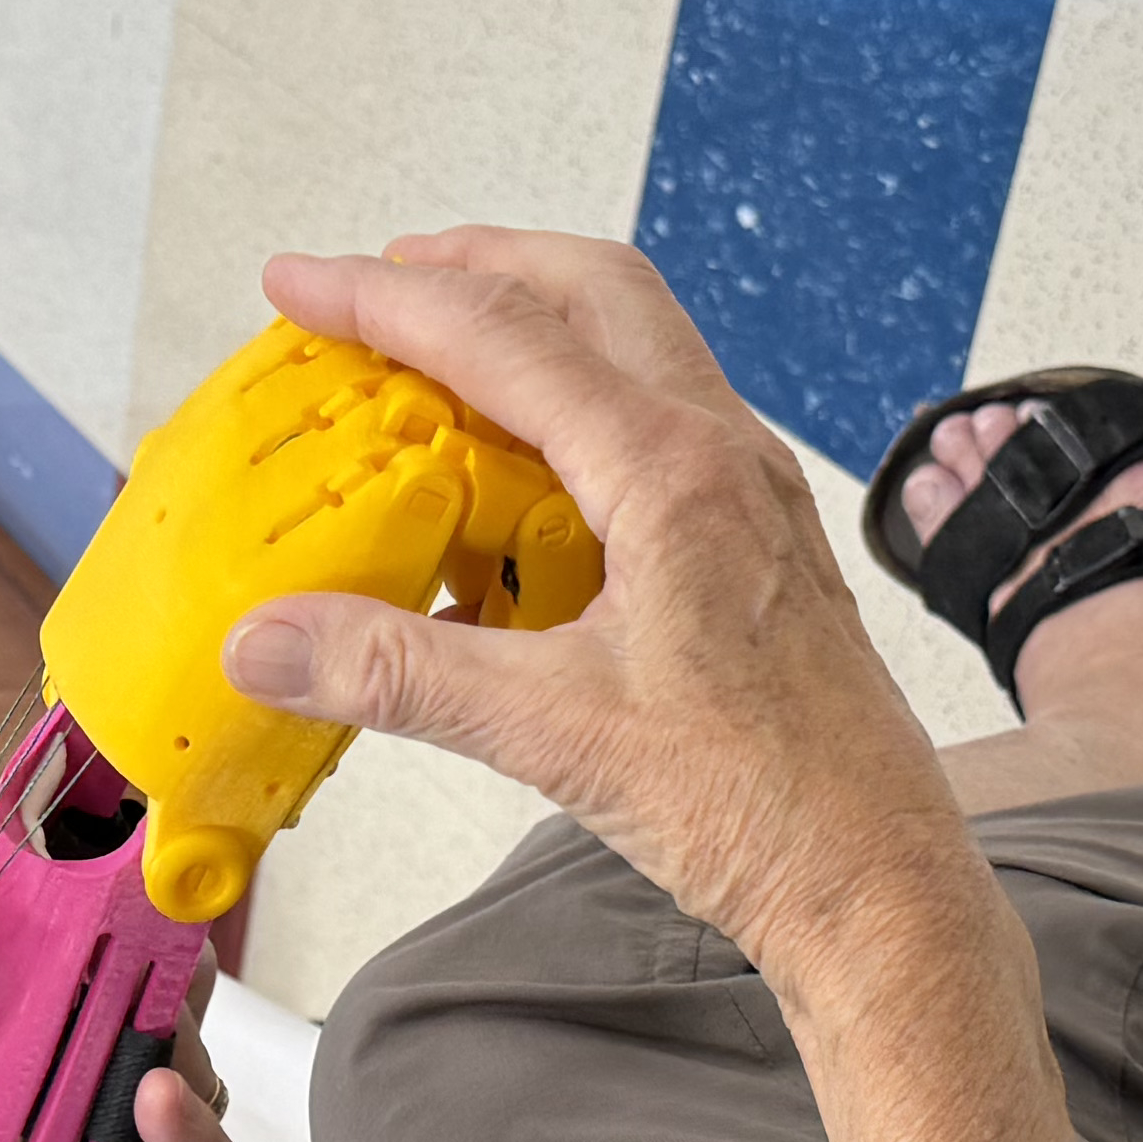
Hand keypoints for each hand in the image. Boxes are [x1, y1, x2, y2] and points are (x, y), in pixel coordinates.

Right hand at [221, 230, 982, 981]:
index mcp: (674, 475)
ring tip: (435, 357)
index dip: (384, 300)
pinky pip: (657, 420)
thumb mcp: (552, 735)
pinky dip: (573, 403)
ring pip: (634, 344)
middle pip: (590, 288)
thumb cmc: (764, 806)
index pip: (505, 336)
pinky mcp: (755, 536)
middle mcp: (723, 456)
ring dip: (532, 323)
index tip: (299, 283)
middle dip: (473, 263)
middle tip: (374, 283)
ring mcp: (749, 490)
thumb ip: (398, 674)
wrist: (874, 878)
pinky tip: (514, 477)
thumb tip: (268, 640)